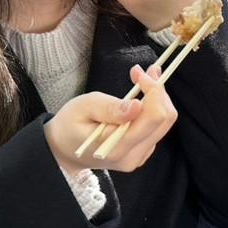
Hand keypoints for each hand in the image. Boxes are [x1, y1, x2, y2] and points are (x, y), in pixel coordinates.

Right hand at [46, 65, 175, 174]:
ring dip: (157, 98)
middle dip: (158, 91)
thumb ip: (110, 108)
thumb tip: (138, 106)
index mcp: (117, 146)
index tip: (140, 74)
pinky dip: (153, 109)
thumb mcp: (83, 108)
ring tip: (142, 79)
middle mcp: (133, 156)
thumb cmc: (70, 124)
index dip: (154, 91)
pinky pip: (156, 128)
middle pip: (164, 120)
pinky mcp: (142, 152)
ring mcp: (139, 156)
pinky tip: (140, 98)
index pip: (154, 118)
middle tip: (144, 71)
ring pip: (164, 123)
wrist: (63, 149)